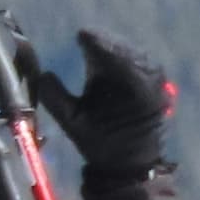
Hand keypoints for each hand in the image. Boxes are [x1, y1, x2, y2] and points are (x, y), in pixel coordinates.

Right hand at [19, 26, 175, 177]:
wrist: (130, 165)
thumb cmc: (100, 145)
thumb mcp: (73, 123)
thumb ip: (55, 97)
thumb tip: (42, 73)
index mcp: (130, 86)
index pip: (112, 54)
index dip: (95, 42)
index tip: (80, 35)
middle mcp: (146, 79)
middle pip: (124, 49)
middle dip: (104, 43)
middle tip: (85, 38)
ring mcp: (155, 80)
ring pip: (133, 53)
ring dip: (115, 48)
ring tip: (95, 45)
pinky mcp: (157, 83)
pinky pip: (141, 62)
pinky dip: (125, 57)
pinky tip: (111, 57)